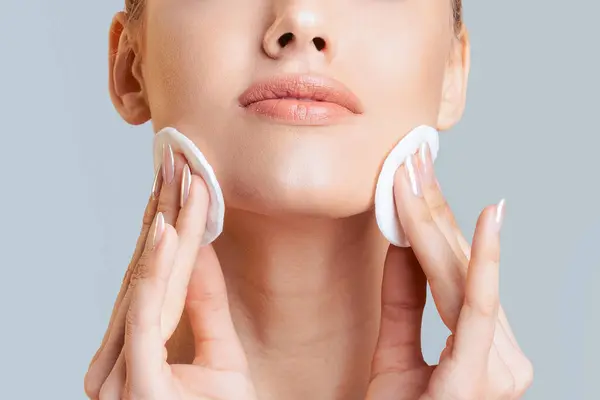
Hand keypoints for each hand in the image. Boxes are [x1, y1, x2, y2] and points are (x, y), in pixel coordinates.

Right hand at [84, 147, 255, 399]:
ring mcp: (125, 372)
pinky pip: (148, 316)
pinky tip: (164, 230)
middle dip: (163, 214)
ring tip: (177, 178)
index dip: (170, 227)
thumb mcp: (220, 356)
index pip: (157, 276)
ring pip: (147, 283)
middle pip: (147, 271)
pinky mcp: (138, 385)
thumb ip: (205, 306)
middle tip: (178, 162)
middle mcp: (121, 358)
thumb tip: (202, 251)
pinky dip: (155, 271)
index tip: (182, 183)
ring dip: (164, 226)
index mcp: (140, 350)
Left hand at [366, 143, 532, 399]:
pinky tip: (489, 218)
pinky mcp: (483, 376)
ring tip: (414, 173)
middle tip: (411, 158)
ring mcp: (500, 366)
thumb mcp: (395, 355)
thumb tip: (398, 242)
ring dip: (436, 221)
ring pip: (462, 277)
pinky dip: (486, 261)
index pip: (453, 274)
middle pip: (459, 267)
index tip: (412, 180)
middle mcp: (502, 356)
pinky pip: (481, 309)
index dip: (433, 223)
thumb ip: (403, 301)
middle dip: (432, 209)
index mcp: (482, 351)